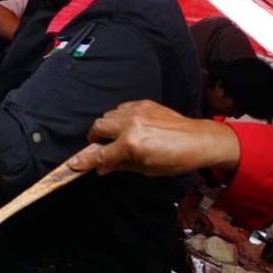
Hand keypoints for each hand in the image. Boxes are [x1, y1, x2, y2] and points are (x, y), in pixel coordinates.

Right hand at [69, 100, 240, 175]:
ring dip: (107, 128)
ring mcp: (136, 111)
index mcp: (131, 144)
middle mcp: (130, 124)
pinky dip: (119, 119)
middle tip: (101, 148)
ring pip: (107, 116)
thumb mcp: (147, 169)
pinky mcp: (143, 103)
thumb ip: (119, 166)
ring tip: (117, 137)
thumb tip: (100, 168)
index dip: (85, 161)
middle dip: (95, 139)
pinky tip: (130, 127)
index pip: (100, 153)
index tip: (73, 164)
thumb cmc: (175, 160)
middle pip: (97, 128)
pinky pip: (121, 109)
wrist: (199, 140)